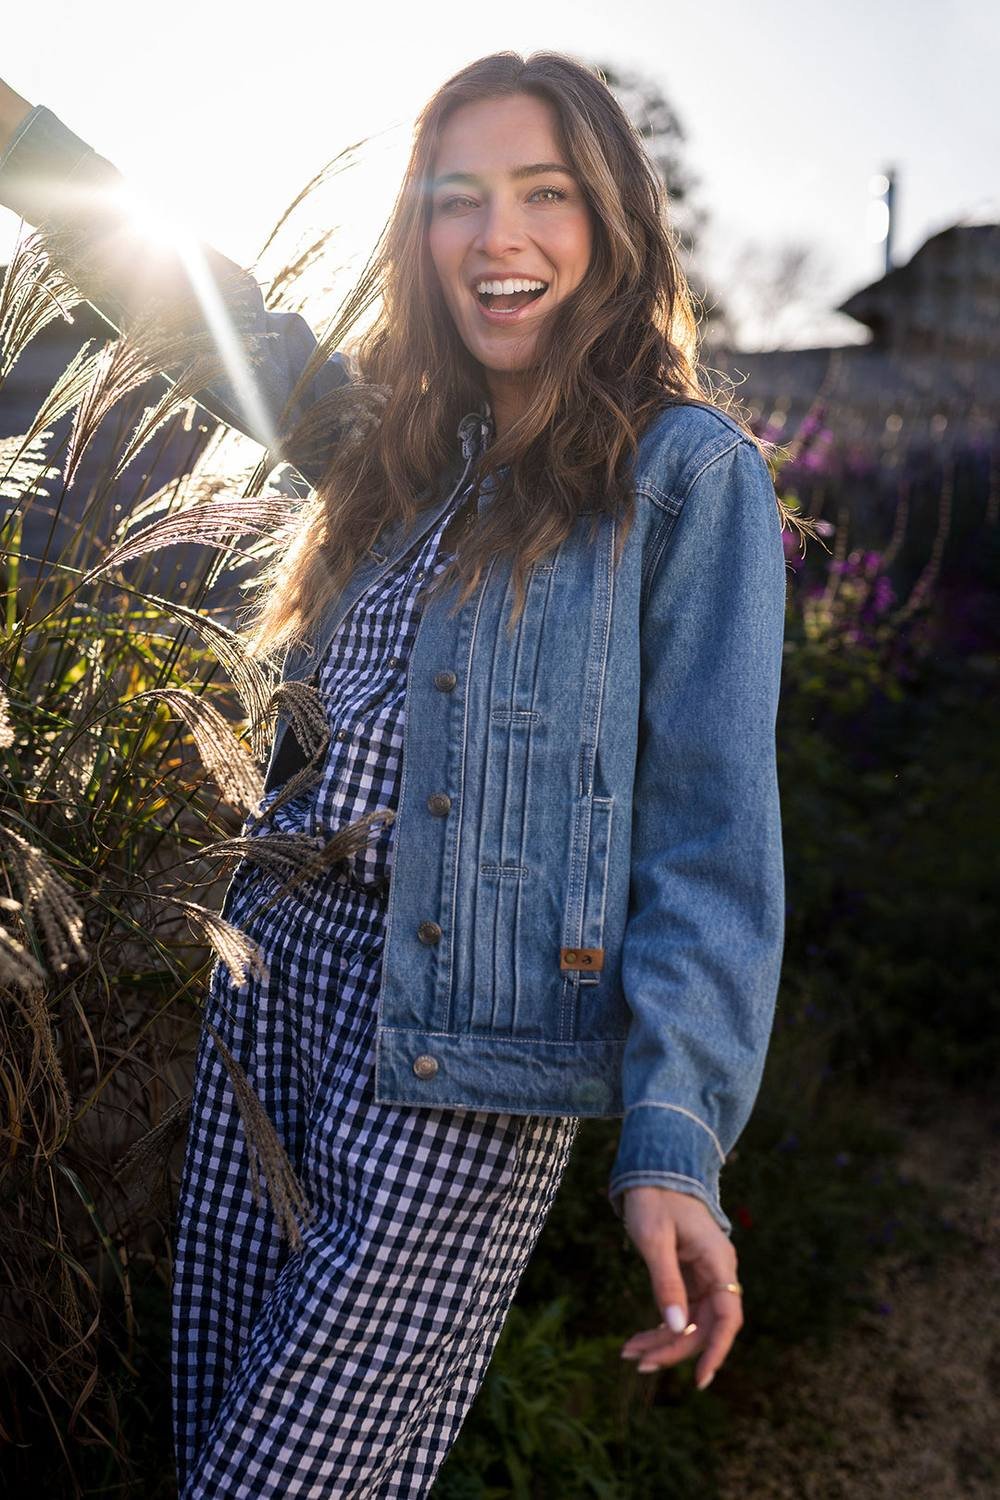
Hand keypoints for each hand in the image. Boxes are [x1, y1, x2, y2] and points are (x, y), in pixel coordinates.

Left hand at [619, 1186, 742, 1390]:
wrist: (653, 1167)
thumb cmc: (654, 1197)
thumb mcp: (654, 1239)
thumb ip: (666, 1282)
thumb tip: (676, 1327)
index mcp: (718, 1262)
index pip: (728, 1317)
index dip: (717, 1351)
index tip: (700, 1380)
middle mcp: (717, 1271)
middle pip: (705, 1325)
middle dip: (673, 1349)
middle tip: (638, 1364)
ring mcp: (703, 1274)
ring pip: (691, 1322)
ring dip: (664, 1341)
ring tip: (629, 1355)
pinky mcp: (689, 1274)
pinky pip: (681, 1310)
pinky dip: (661, 1325)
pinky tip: (639, 1339)